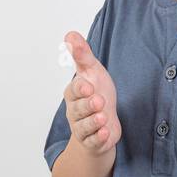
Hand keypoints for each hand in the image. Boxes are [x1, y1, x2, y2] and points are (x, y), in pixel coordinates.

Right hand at [62, 30, 121, 157]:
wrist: (104, 122)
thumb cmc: (96, 93)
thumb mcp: (92, 71)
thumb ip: (82, 55)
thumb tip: (70, 35)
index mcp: (74, 93)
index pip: (73, 90)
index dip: (80, 89)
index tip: (89, 86)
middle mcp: (75, 111)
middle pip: (78, 109)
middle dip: (88, 106)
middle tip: (98, 101)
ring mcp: (83, 127)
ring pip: (84, 126)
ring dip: (94, 122)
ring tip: (103, 117)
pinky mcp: (93, 141)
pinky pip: (93, 141)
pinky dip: (99, 137)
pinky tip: (105, 132)